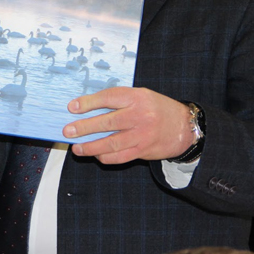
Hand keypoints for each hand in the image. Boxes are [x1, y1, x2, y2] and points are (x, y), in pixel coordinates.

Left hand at [63, 87, 195, 164]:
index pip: (109, 98)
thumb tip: (89, 108)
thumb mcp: (141, 96)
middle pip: (108, 122)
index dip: (88, 102)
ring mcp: (142, 135)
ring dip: (91, 147)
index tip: (72, 107)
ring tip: (77, 148)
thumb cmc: (157, 108)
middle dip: (85, 127)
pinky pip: (120, 157)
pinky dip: (105, 157)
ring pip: (112, 143)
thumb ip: (119, 100)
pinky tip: (95, 155)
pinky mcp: (143, 151)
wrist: (185, 127)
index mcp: (137, 97)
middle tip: (68, 131)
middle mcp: (140, 116)